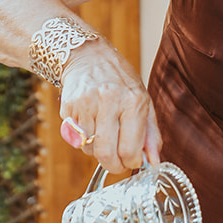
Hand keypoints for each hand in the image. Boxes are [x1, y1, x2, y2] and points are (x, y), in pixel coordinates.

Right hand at [57, 42, 160, 171]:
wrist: (89, 57)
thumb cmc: (120, 81)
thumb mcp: (143, 101)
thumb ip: (151, 133)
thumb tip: (154, 162)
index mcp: (133, 101)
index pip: (130, 149)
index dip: (131, 163)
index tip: (132, 162)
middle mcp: (109, 101)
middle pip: (106, 154)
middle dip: (114, 165)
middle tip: (118, 163)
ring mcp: (86, 104)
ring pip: (89, 149)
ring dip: (98, 151)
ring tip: (105, 135)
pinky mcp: (68, 107)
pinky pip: (76, 139)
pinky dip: (84, 140)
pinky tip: (91, 126)